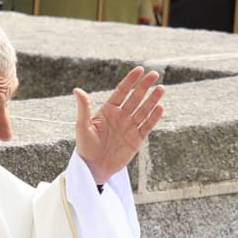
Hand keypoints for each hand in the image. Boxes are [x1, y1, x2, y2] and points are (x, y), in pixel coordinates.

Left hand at [74, 65, 164, 184]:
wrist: (94, 168)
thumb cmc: (85, 147)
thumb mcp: (82, 126)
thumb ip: (84, 108)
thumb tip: (77, 90)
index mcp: (108, 110)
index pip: (122, 91)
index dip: (131, 80)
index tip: (140, 69)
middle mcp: (121, 116)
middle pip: (136, 98)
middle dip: (145, 86)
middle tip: (154, 74)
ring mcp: (130, 127)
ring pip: (144, 110)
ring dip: (153, 99)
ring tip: (161, 88)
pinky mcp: (137, 139)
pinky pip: (147, 126)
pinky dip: (154, 117)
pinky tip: (160, 107)